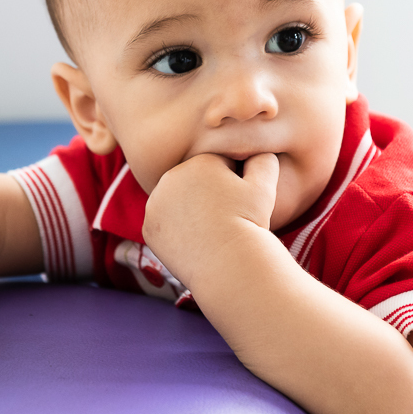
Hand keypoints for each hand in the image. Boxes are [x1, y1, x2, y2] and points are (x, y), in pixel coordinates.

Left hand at [142, 152, 278, 288]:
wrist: (228, 264)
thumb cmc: (249, 223)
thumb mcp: (264, 186)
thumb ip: (263, 160)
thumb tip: (261, 149)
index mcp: (199, 162)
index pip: (216, 165)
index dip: (232, 183)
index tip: (238, 202)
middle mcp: (171, 177)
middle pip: (193, 181)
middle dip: (208, 193)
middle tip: (224, 217)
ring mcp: (155, 203)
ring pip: (176, 200)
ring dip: (189, 209)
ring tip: (209, 228)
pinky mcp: (148, 228)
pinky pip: (164, 222)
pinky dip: (175, 229)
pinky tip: (193, 239)